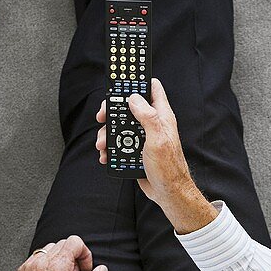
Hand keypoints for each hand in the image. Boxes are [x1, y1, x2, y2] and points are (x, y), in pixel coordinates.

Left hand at [1, 236, 107, 270]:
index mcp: (57, 267)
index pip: (75, 242)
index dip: (85, 254)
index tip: (84, 269)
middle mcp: (42, 261)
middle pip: (64, 243)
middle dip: (74, 258)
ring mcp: (31, 264)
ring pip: (52, 248)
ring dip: (61, 260)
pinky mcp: (24, 268)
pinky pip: (40, 256)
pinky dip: (49, 263)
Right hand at [95, 78, 196, 204]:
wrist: (168, 193)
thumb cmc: (168, 168)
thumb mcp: (158, 138)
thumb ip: (147, 116)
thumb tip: (133, 98)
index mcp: (161, 115)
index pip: (151, 88)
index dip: (137, 80)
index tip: (121, 78)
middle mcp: (151, 123)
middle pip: (128, 106)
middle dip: (112, 110)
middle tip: (102, 116)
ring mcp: (142, 136)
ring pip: (120, 126)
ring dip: (108, 133)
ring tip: (103, 144)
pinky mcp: (135, 150)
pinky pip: (119, 143)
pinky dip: (110, 148)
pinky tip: (106, 154)